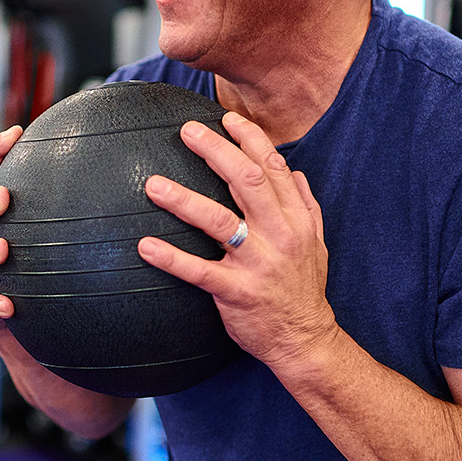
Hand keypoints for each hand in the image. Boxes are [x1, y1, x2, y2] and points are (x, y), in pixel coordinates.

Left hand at [139, 111, 337, 369]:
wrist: (306, 342)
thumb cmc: (303, 291)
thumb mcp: (316, 245)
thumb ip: (306, 206)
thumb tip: (293, 172)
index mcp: (296, 220)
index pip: (273, 168)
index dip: (250, 139)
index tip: (226, 118)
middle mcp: (280, 235)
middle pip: (247, 181)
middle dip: (216, 151)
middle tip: (186, 131)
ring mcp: (258, 264)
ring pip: (219, 221)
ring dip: (184, 199)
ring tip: (152, 184)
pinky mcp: (237, 292)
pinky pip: (199, 271)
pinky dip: (172, 258)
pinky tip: (145, 245)